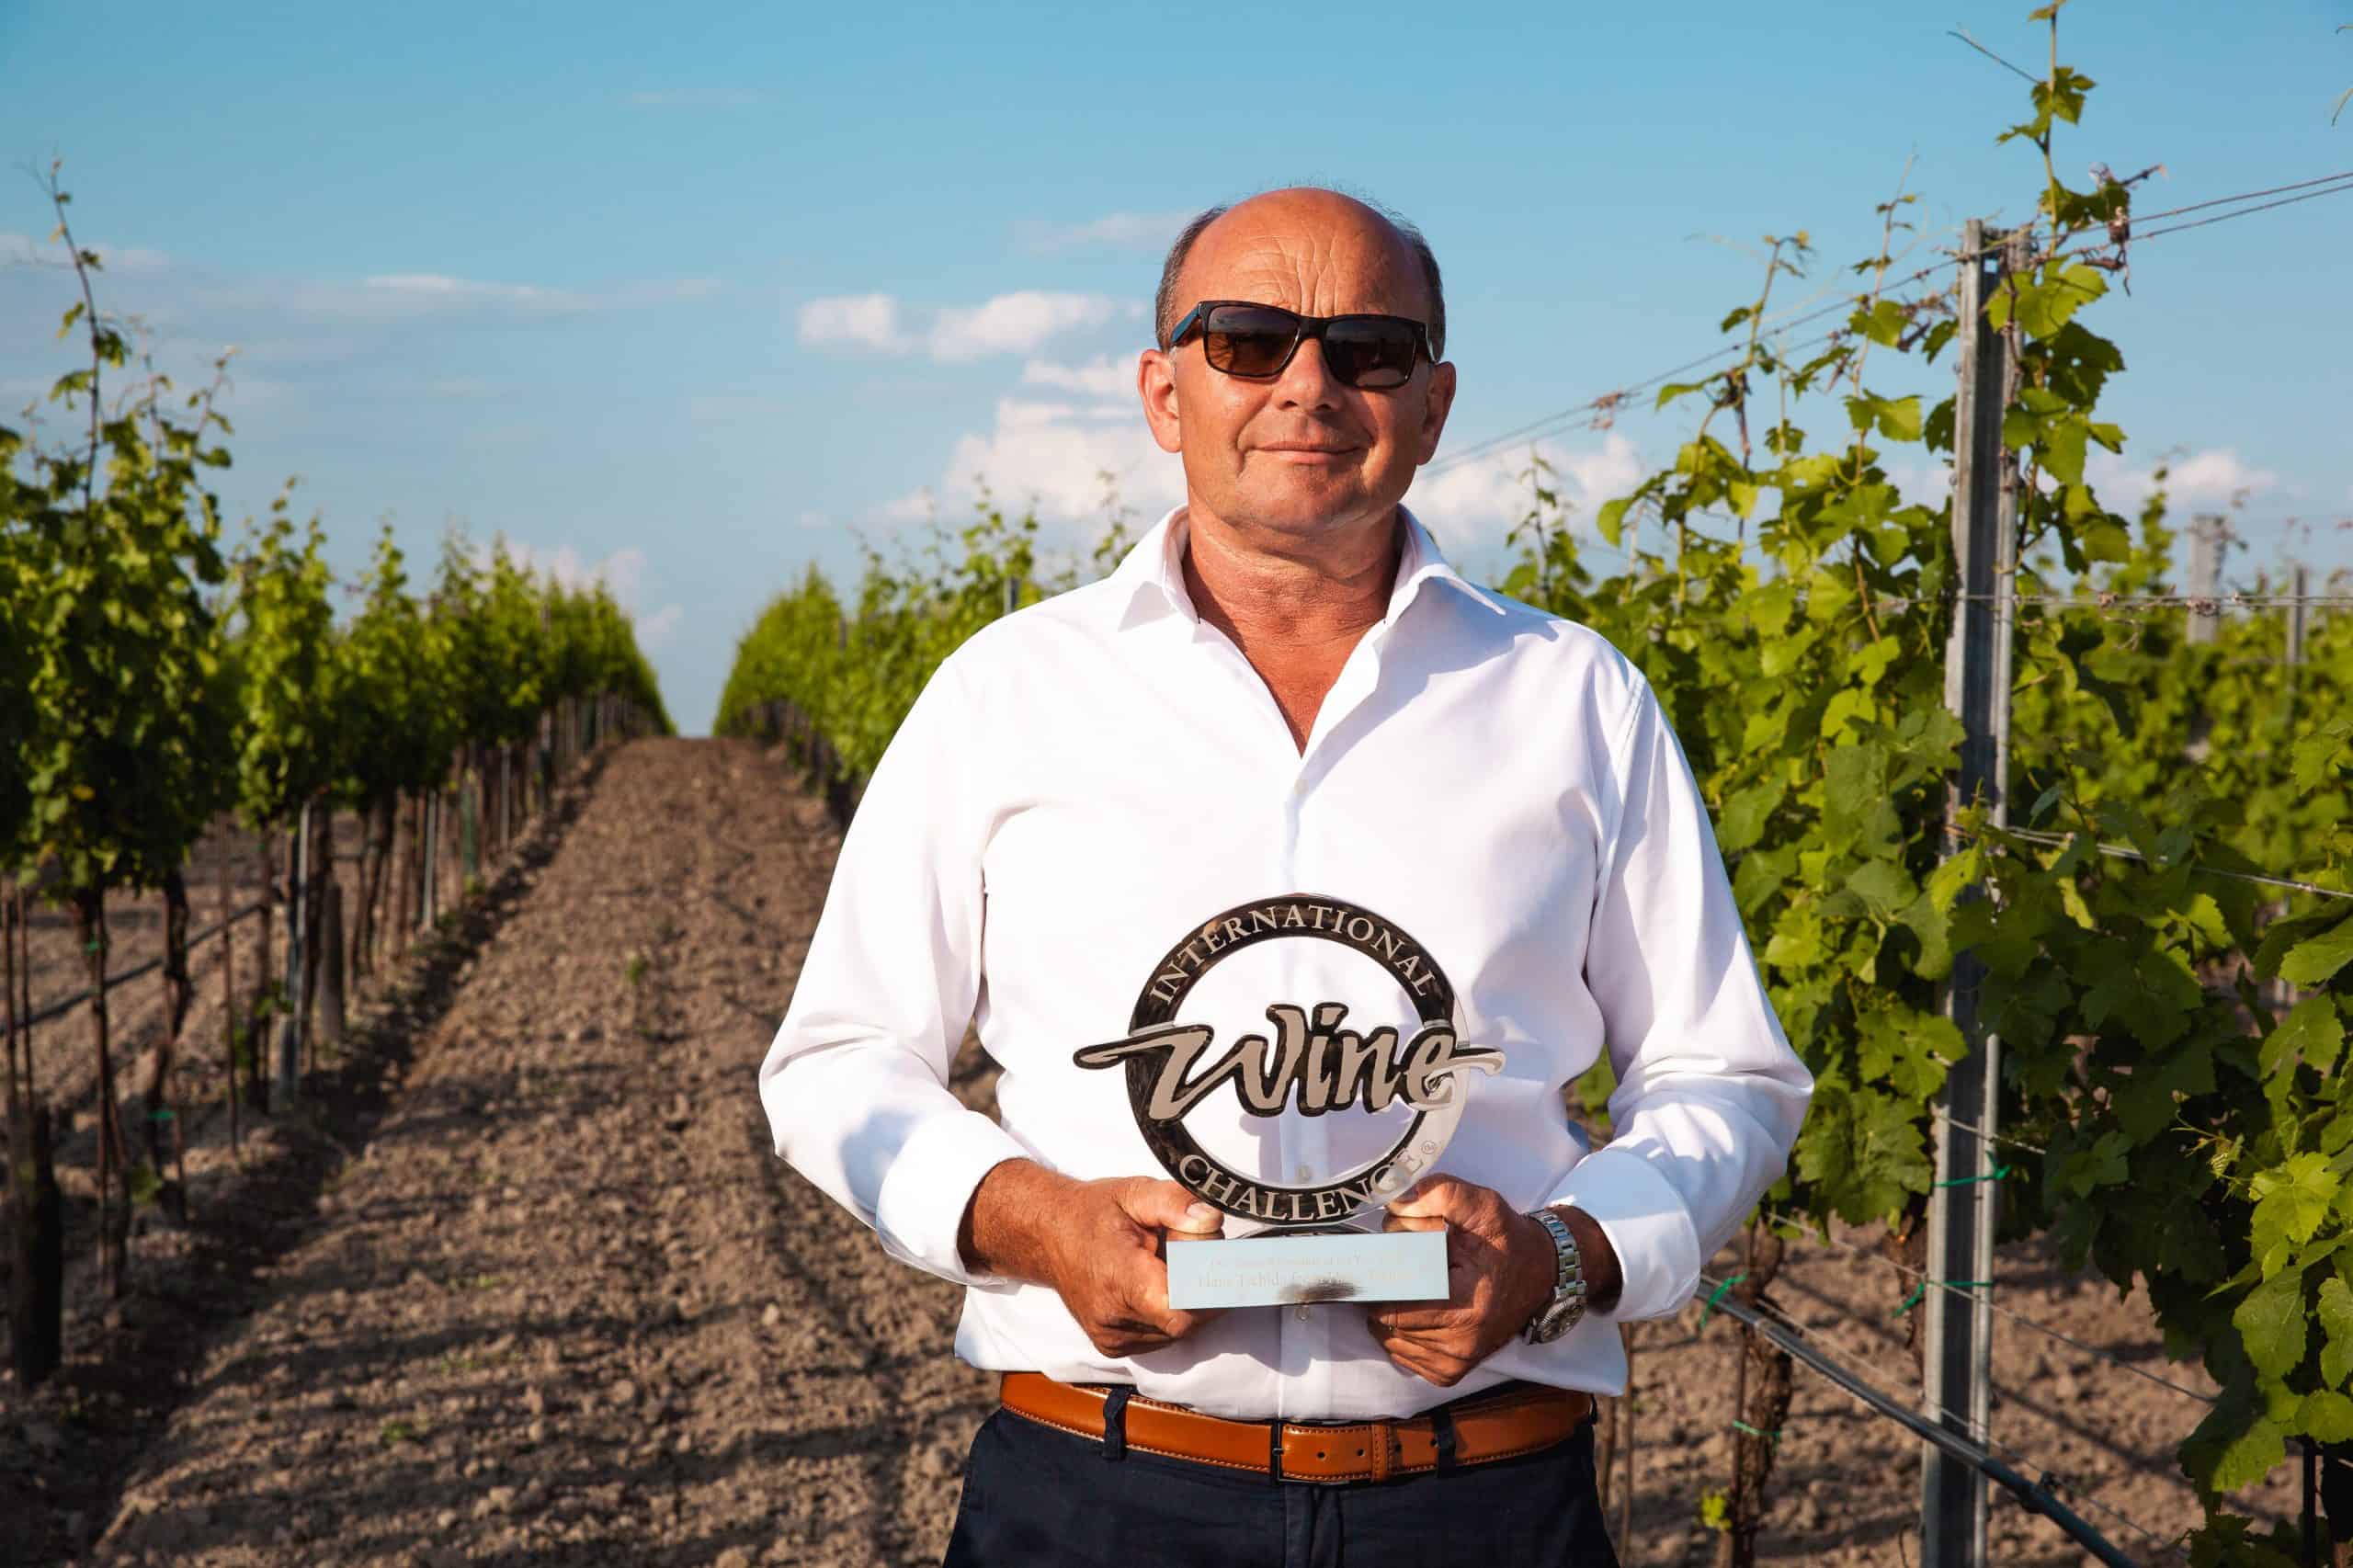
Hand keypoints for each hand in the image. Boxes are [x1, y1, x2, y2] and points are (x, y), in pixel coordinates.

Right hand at [959, 1159, 1224, 1356]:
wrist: (1046, 1235)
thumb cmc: (1092, 1212)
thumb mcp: (1134, 1192)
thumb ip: (1175, 1203)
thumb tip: (1212, 1221)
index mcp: (1120, 1279)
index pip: (1185, 1305)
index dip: (1213, 1288)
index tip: (1222, 1259)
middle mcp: (1114, 1319)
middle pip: (1190, 1317)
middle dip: (1203, 1284)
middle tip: (1186, 1247)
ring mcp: (1113, 1339)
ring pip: (1180, 1329)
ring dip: (1189, 1298)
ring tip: (1164, 1261)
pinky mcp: (1114, 1347)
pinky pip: (1164, 1334)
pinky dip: (1173, 1309)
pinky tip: (1155, 1281)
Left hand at [1363, 1173, 1555, 1385]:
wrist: (1541, 1272)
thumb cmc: (1506, 1240)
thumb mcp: (1482, 1205)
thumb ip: (1440, 1195)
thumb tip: (1397, 1207)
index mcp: (1466, 1306)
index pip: (1394, 1307)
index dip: (1379, 1284)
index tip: (1378, 1263)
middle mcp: (1462, 1342)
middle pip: (1388, 1325)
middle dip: (1383, 1295)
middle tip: (1394, 1270)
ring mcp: (1457, 1362)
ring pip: (1392, 1342)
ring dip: (1389, 1317)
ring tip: (1408, 1288)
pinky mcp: (1451, 1372)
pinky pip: (1405, 1357)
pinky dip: (1400, 1335)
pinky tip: (1415, 1310)